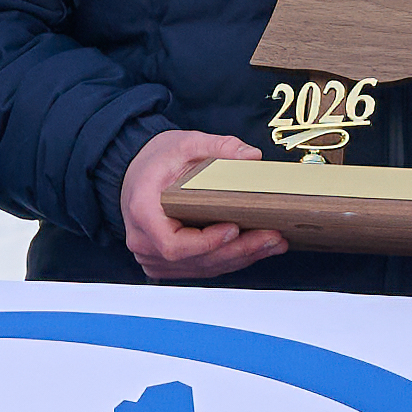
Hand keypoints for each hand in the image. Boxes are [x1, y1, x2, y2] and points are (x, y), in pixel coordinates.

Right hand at [116, 130, 272, 280]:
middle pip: (194, 259)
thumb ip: (219, 147)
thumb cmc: (158, 160)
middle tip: (272, 238)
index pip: (173, 244)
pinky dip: (229, 260)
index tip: (234, 229)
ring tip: (274, 243)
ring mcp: (153, 256)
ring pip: (202, 268)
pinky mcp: (166, 263)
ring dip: (240, 258)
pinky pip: (201, 268)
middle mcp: (143, 241)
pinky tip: (257, 248)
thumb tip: (252, 156)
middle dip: (238, 250)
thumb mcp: (186, 143)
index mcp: (142, 212)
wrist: (138, 172)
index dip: (206, 243)